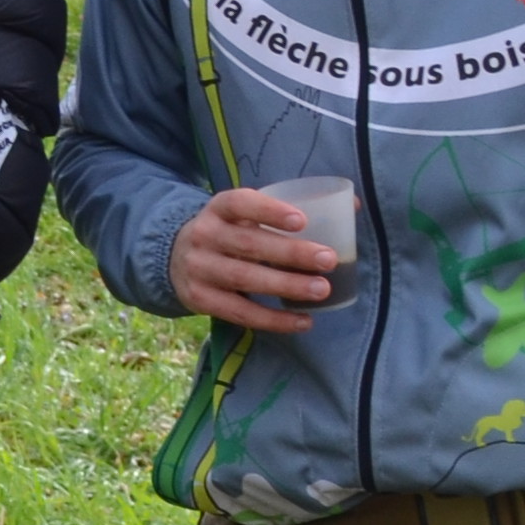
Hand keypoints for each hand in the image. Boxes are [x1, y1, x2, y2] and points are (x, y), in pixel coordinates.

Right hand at [171, 187, 339, 332]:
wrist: (173, 259)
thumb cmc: (228, 233)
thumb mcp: (244, 216)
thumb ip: (287, 211)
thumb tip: (352, 206)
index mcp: (218, 209)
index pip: (240, 203)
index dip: (269, 211)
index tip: (302, 220)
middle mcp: (203, 236)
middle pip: (248, 244)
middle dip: (291, 253)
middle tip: (329, 259)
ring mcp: (199, 269)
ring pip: (245, 279)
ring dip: (286, 286)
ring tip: (322, 289)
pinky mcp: (200, 300)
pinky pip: (241, 312)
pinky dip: (274, 319)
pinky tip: (303, 321)